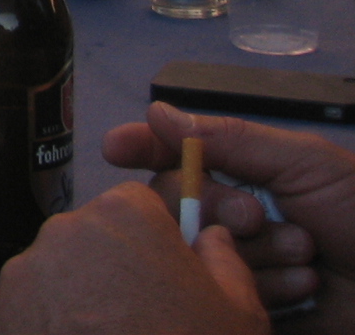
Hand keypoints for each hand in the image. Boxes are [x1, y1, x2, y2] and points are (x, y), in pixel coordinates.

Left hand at [0, 183, 267, 334]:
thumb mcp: (238, 314)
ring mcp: (23, 271)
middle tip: (135, 319)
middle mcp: (64, 229)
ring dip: (74, 296)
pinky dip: (44, 326)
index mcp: (123, 215)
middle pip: (89, 236)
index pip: (134, 204)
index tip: (161, 273)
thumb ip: (224, 260)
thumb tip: (209, 235)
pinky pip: (27, 306)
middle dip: (109, 266)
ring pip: (54, 271)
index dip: (151, 238)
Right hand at [106, 103, 354, 330]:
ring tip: (305, 258)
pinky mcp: (245, 308)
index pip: (174, 156)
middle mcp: (230, 217)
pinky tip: (302, 289)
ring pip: (196, 252)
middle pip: (173, 204)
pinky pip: (222, 296)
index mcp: (243, 174)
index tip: (115, 148)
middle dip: (212, 205)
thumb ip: (231, 139)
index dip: (142, 148)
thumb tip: (157, 112)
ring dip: (252, 252)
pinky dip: (262, 289)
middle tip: (256, 215)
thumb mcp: (305, 162)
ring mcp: (236, 264)